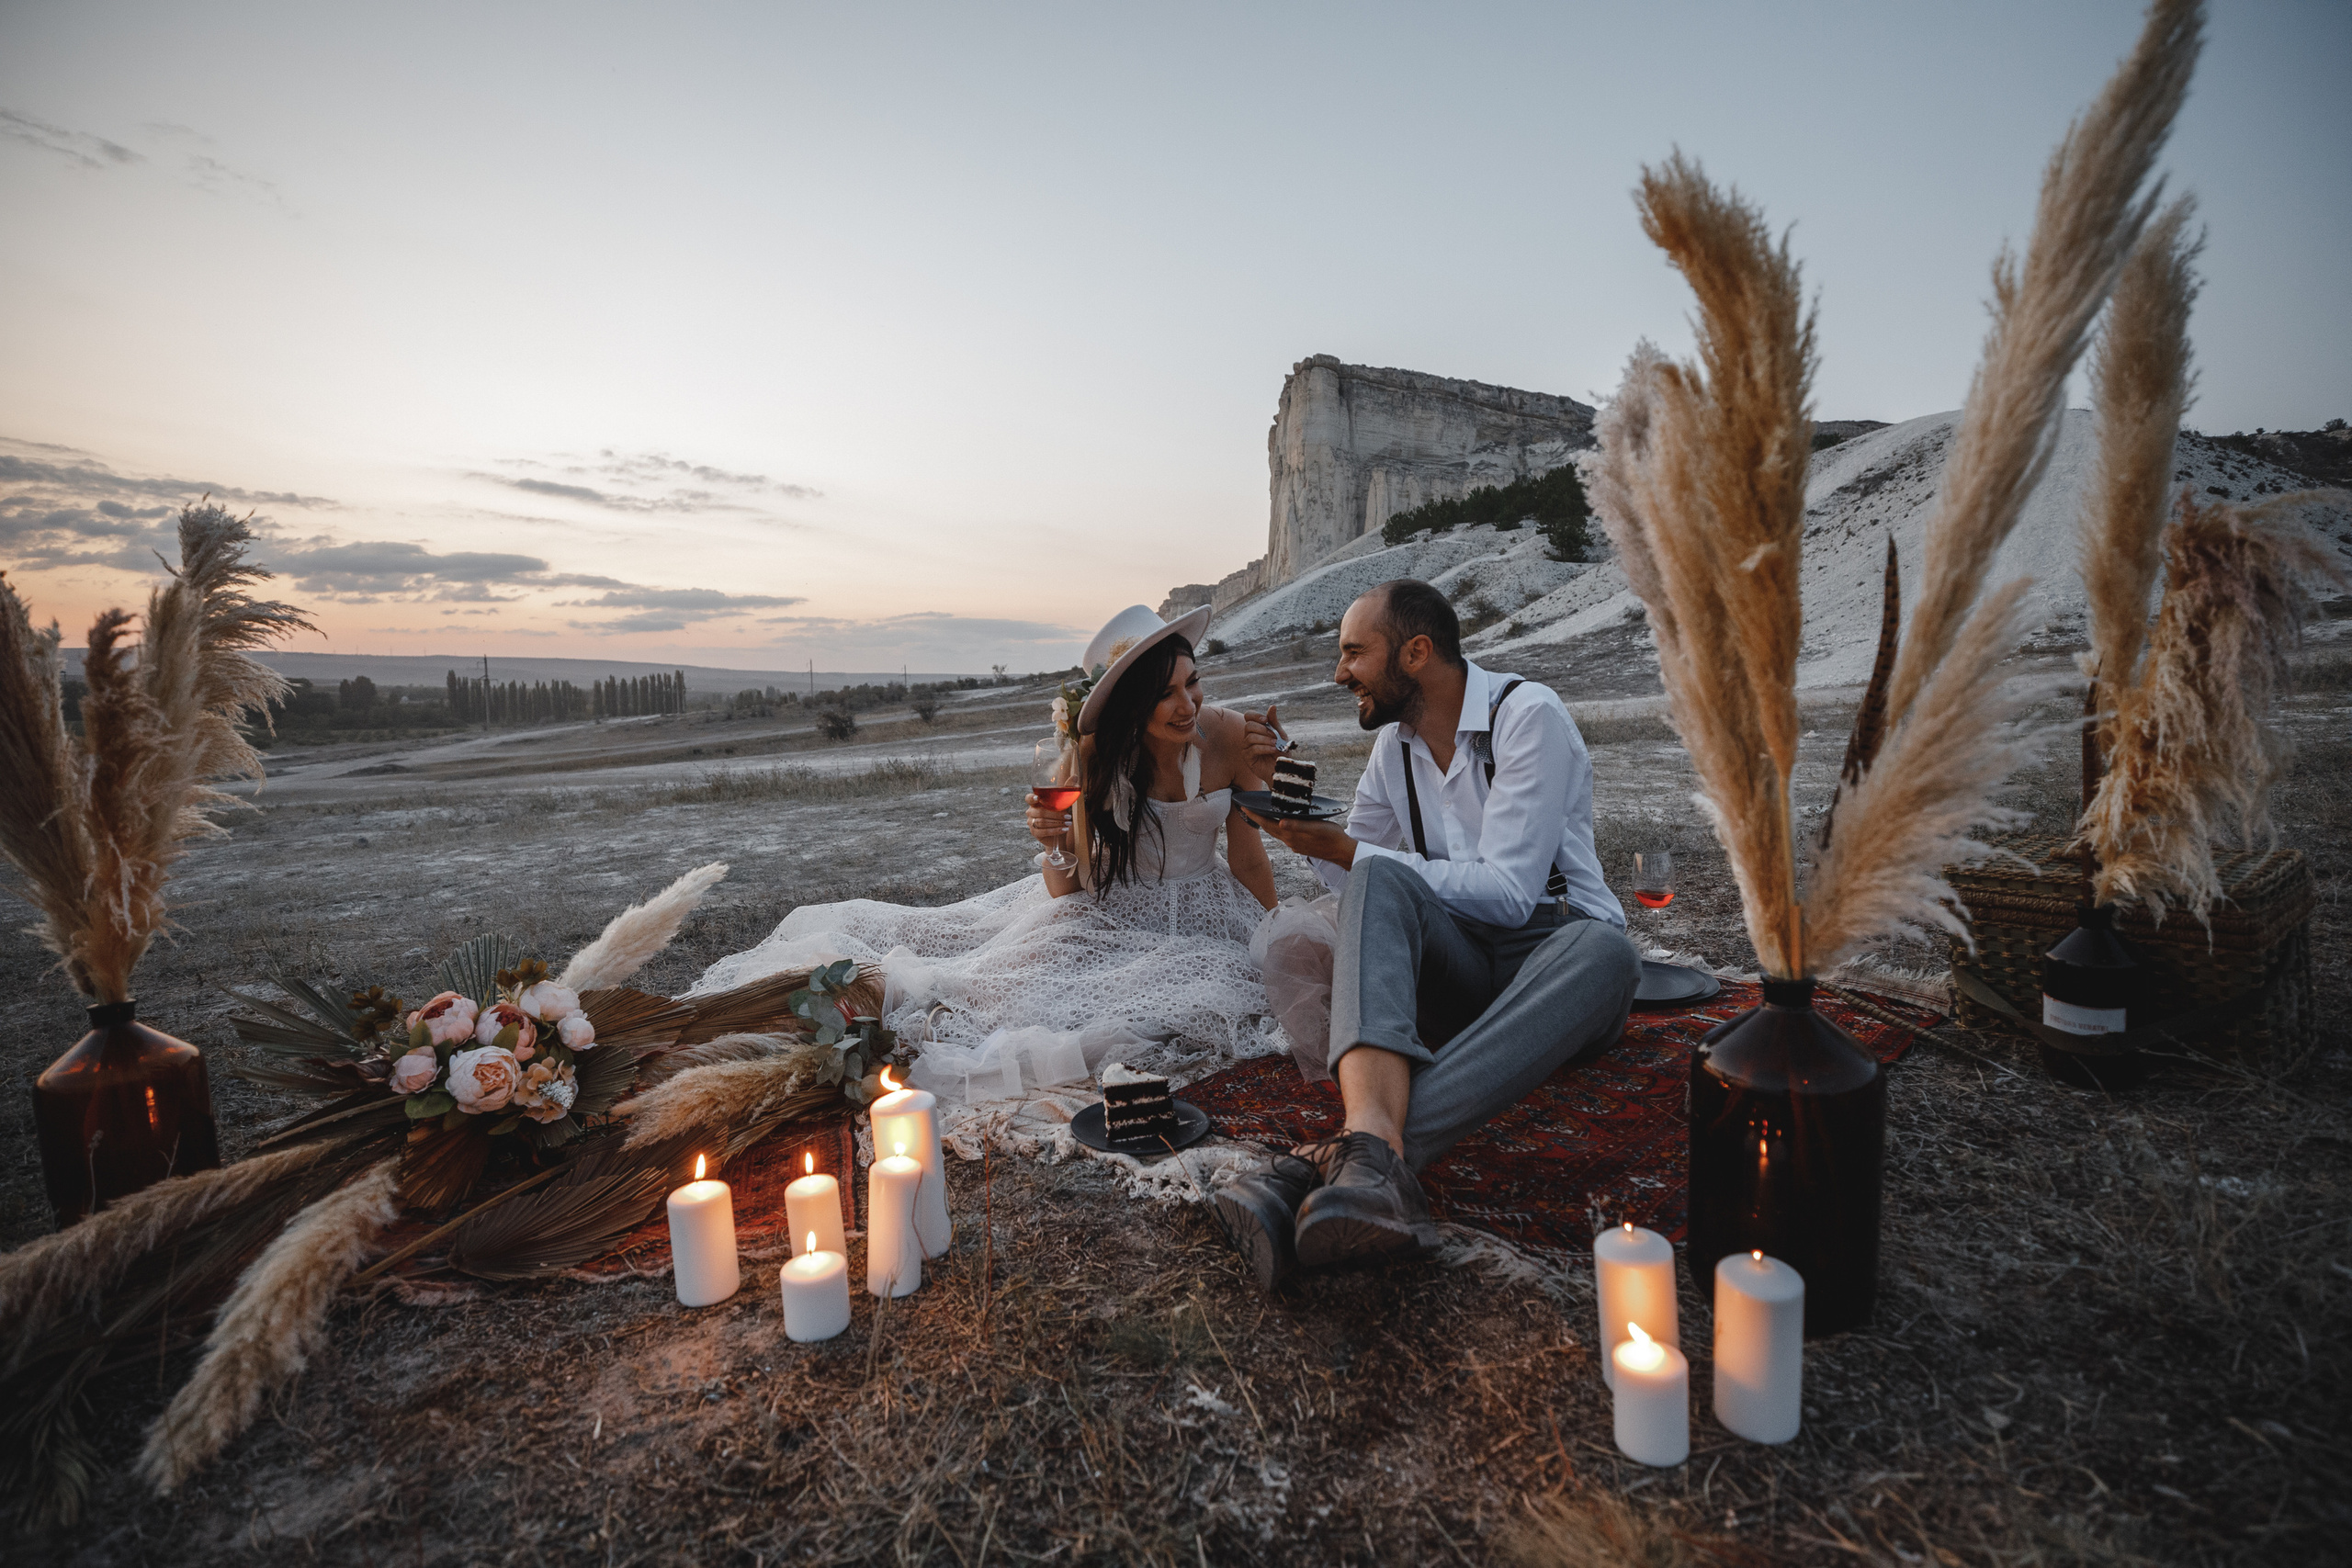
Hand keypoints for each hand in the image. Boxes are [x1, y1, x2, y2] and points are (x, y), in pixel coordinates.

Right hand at [1025, 790, 1072, 849]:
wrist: (1059, 832)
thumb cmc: (1060, 814)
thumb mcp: (1064, 801)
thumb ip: (1067, 789)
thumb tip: (1075, 776)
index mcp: (1035, 802)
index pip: (1028, 798)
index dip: (1031, 798)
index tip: (1038, 798)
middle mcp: (1031, 811)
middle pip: (1040, 812)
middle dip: (1056, 814)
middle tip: (1068, 816)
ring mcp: (1031, 822)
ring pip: (1042, 822)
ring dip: (1057, 822)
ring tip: (1068, 822)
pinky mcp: (1034, 832)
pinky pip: (1043, 831)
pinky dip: (1055, 830)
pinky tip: (1064, 829)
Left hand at [1235, 805, 1354, 867]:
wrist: (1342, 852)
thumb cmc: (1331, 837)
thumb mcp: (1316, 827)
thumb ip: (1297, 826)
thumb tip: (1280, 823)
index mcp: (1291, 835)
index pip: (1268, 824)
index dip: (1255, 816)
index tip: (1244, 807)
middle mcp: (1290, 841)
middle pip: (1269, 829)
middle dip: (1258, 819)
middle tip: (1248, 809)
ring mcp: (1295, 845)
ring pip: (1277, 833)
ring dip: (1268, 824)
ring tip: (1261, 814)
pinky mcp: (1301, 846)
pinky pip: (1285, 836)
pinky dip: (1278, 828)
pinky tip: (1281, 823)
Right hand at [1242, 703, 1286, 770]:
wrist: (1282, 768)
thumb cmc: (1281, 752)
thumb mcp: (1280, 735)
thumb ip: (1274, 722)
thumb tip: (1272, 706)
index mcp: (1256, 729)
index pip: (1248, 716)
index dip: (1255, 715)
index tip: (1266, 720)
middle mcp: (1249, 736)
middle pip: (1248, 725)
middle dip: (1263, 730)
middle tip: (1274, 736)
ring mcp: (1246, 747)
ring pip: (1250, 737)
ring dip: (1265, 740)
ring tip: (1275, 745)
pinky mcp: (1247, 757)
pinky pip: (1253, 749)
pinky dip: (1264, 748)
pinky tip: (1272, 750)